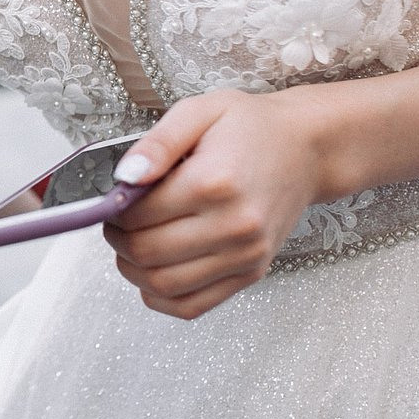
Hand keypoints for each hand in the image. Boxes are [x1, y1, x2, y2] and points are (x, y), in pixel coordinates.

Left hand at [104, 89, 324, 318]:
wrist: (306, 149)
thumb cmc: (251, 128)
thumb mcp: (200, 112)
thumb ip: (157, 143)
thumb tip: (123, 177)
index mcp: (214, 182)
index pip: (138, 214)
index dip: (113, 209)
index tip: (113, 198)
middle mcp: (233, 226)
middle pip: (146, 253)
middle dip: (117, 239)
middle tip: (117, 220)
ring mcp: (245, 255)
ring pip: (163, 285)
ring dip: (133, 269)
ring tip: (132, 242)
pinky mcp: (251, 273)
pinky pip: (192, 306)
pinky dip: (161, 297)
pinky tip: (154, 271)